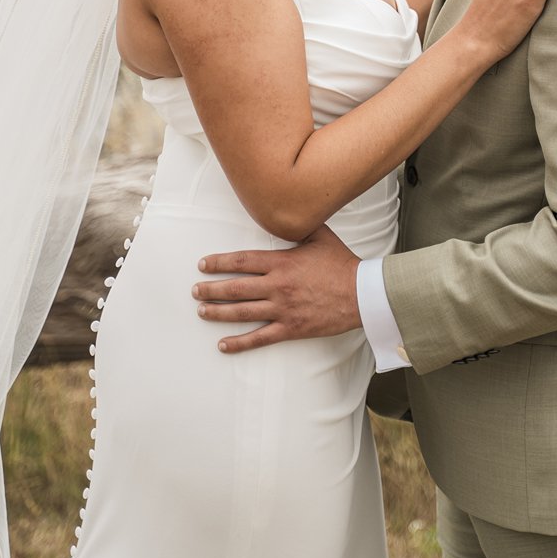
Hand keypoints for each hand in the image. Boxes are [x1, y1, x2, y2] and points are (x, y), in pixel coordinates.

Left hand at [192, 225, 360, 352]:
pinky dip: (239, 343)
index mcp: (282, 263)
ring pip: (242, 312)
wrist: (362, 294)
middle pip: (236, 288)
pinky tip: (223, 345)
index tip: (203, 264)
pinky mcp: (291, 328)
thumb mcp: (321, 237)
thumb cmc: (342, 265)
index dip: (219, 263)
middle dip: (211, 289)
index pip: (242, 261)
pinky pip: (260, 338)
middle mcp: (277, 286)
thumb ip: (300, 227)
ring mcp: (283, 309)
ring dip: (218, 312)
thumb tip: (288, 212)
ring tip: (201, 311)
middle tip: (195, 290)